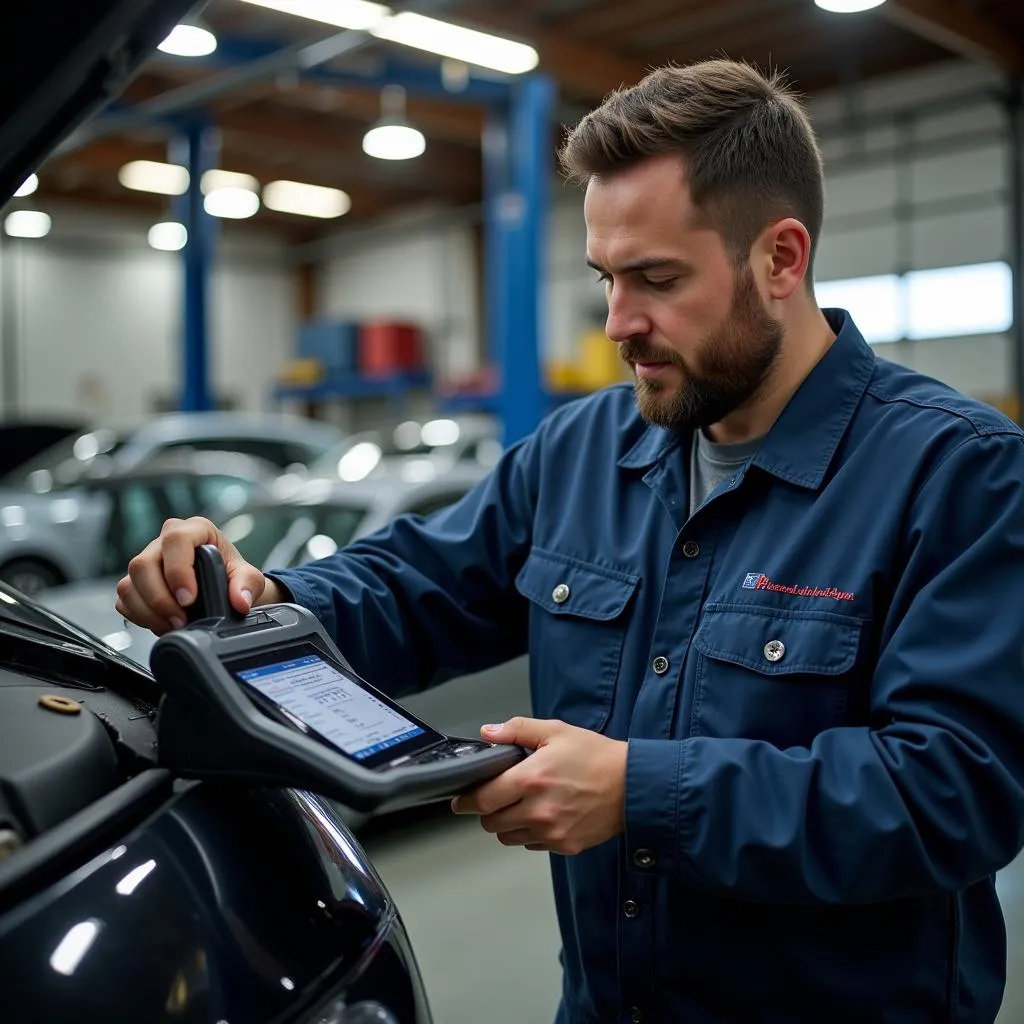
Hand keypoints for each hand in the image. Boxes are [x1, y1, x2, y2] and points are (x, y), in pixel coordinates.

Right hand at [115, 516, 281, 634]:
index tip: (189, 599)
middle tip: (181, 620)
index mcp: (194, 530)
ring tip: (173, 625)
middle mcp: (165, 541)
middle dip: (160, 599)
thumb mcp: (248, 577)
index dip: (178, 572)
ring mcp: (147, 561)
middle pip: (143, 564)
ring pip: (129, 584)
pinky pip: (124, 600)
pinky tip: (161, 623)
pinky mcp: (136, 583)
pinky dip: (139, 616)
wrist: (224, 588)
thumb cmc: (232, 575)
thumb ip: (247, 585)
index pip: (175, 541)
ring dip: (148, 611)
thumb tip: (240, 601)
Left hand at [451, 717, 627, 854]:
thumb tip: (487, 732)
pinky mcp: (564, 846)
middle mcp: (537, 810)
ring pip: (508, 837)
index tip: (461, 799)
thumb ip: (517, 730)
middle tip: (498, 798)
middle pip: (491, 823)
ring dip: (508, 824)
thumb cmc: (596, 757)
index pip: (483, 799)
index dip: (467, 800)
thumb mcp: (556, 732)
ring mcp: (551, 832)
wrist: (633, 785)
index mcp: (531, 778)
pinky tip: (543, 815)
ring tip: (522, 805)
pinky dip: (530, 833)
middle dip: (488, 810)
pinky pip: (532, 844)